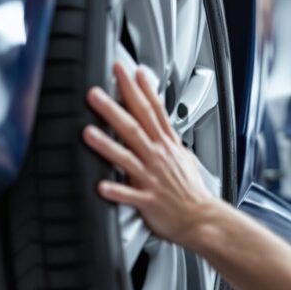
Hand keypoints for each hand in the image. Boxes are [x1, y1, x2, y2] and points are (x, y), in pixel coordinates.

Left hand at [82, 62, 223, 247]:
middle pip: (134, 126)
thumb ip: (170, 139)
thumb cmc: (192, 191)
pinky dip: (116, 190)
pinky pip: (129, 195)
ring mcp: (151, 177)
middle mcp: (158, 157)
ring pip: (126, 156)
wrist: (202, 218)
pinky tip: (101, 185)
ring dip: (107, 144)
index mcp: (167, 146)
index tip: (131, 71)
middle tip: (96, 91)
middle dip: (115, 106)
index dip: (142, 89)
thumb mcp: (185, 156)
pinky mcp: (147, 200)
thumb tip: (165, 125)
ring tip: (88, 131)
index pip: (154, 110)